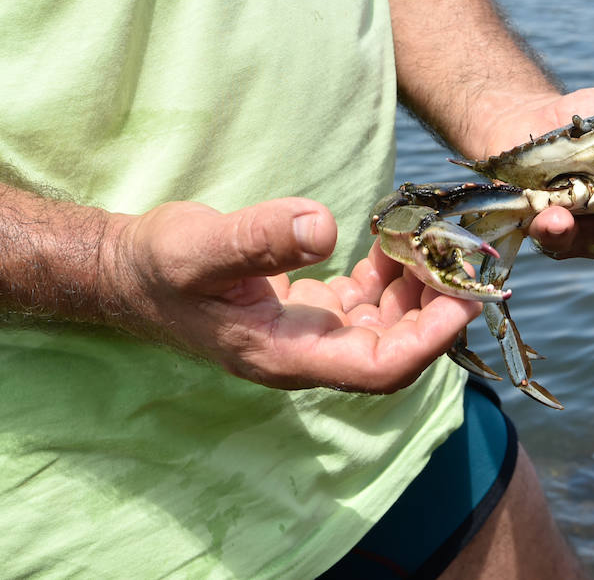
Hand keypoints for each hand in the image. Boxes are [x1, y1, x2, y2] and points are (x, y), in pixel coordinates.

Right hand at [102, 198, 480, 391]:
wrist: (128, 272)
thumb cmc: (158, 264)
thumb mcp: (199, 246)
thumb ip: (257, 239)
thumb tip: (321, 225)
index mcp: (286, 355)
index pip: (379, 368)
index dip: (429, 339)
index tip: (464, 299)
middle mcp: (306, 354)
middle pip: (395, 350)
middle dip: (436, 310)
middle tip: (462, 259)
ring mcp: (310, 336)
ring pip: (387, 327)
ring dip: (418, 291)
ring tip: (434, 241)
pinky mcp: (310, 313)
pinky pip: (367, 305)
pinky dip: (391, 277)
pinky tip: (395, 242)